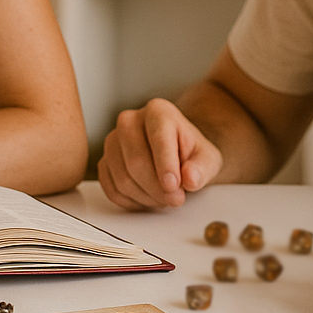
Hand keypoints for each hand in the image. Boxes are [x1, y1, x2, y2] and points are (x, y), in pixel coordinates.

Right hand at [97, 97, 222, 209]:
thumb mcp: (208, 159)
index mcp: (158, 111)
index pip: (158, 138)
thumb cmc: (190, 154)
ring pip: (123, 178)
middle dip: (157, 188)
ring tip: (165, 197)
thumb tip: (190, 178)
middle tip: (176, 199)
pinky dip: (132, 201)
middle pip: (136, 161)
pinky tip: (148, 197)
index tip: (174, 187)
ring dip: (147, 197)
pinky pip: (112, 190)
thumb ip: (202, 168)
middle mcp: (130, 120)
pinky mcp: (105, 162)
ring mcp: (113, 141)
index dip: (165, 166)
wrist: (176, 155)